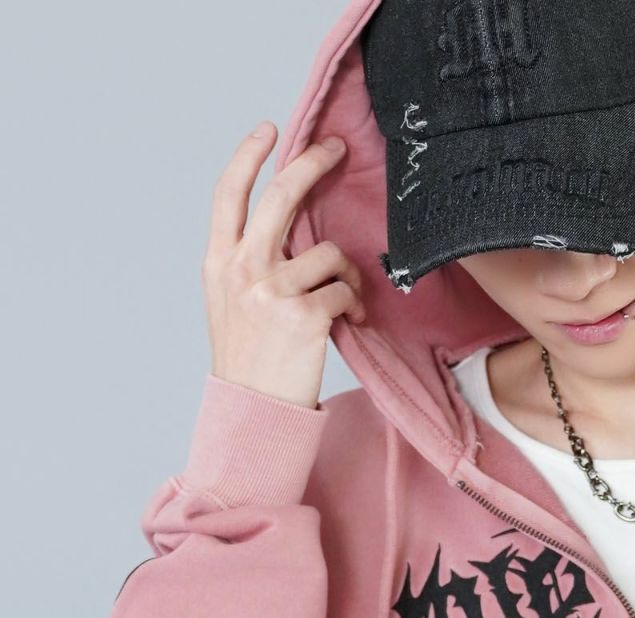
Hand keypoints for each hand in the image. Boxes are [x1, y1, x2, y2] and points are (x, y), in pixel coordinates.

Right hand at [201, 120, 366, 409]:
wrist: (255, 409)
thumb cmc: (249, 359)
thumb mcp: (230, 303)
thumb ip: (249, 263)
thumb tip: (288, 230)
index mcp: (218, 262)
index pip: (229, 194)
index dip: (248, 156)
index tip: (270, 130)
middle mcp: (242, 269)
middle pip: (280, 196)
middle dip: (312, 163)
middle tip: (337, 149)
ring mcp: (273, 291)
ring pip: (328, 252)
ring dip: (347, 272)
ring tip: (346, 296)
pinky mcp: (306, 315)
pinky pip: (345, 289)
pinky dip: (354, 304)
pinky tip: (349, 321)